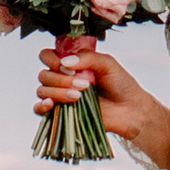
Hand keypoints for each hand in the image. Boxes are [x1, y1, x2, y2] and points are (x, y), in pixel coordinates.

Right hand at [34, 36, 169, 169]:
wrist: (130, 110)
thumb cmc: (121, 84)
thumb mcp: (107, 63)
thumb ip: (87, 57)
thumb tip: (64, 62)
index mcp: (71, 63)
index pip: (47, 56)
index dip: (52, 59)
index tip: (67, 66)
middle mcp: (62, 78)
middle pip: (44, 75)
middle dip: (61, 79)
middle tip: (84, 84)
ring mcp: (60, 96)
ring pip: (42, 90)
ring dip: (58, 92)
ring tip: (79, 96)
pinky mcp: (60, 113)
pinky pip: (39, 109)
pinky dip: (41, 106)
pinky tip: (51, 104)